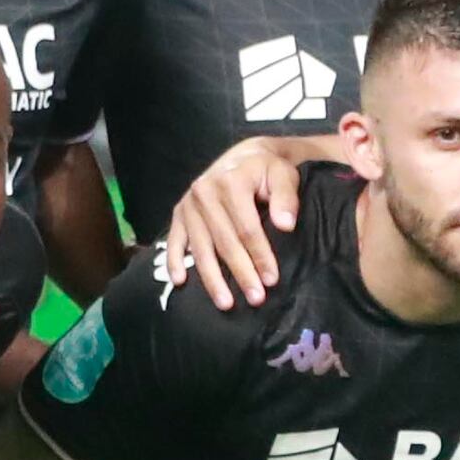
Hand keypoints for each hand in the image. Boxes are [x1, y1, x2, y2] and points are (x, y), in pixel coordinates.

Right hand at [163, 137, 319, 308]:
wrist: (244, 157)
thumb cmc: (267, 171)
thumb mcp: (283, 175)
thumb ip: (286, 197)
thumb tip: (285, 225)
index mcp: (231, 182)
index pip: (248, 228)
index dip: (260, 255)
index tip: (272, 279)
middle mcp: (205, 192)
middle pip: (225, 242)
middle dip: (241, 273)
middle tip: (256, 299)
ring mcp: (189, 204)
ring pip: (200, 248)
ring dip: (212, 278)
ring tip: (225, 303)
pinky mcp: (179, 213)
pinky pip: (173, 241)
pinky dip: (174, 261)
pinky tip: (180, 282)